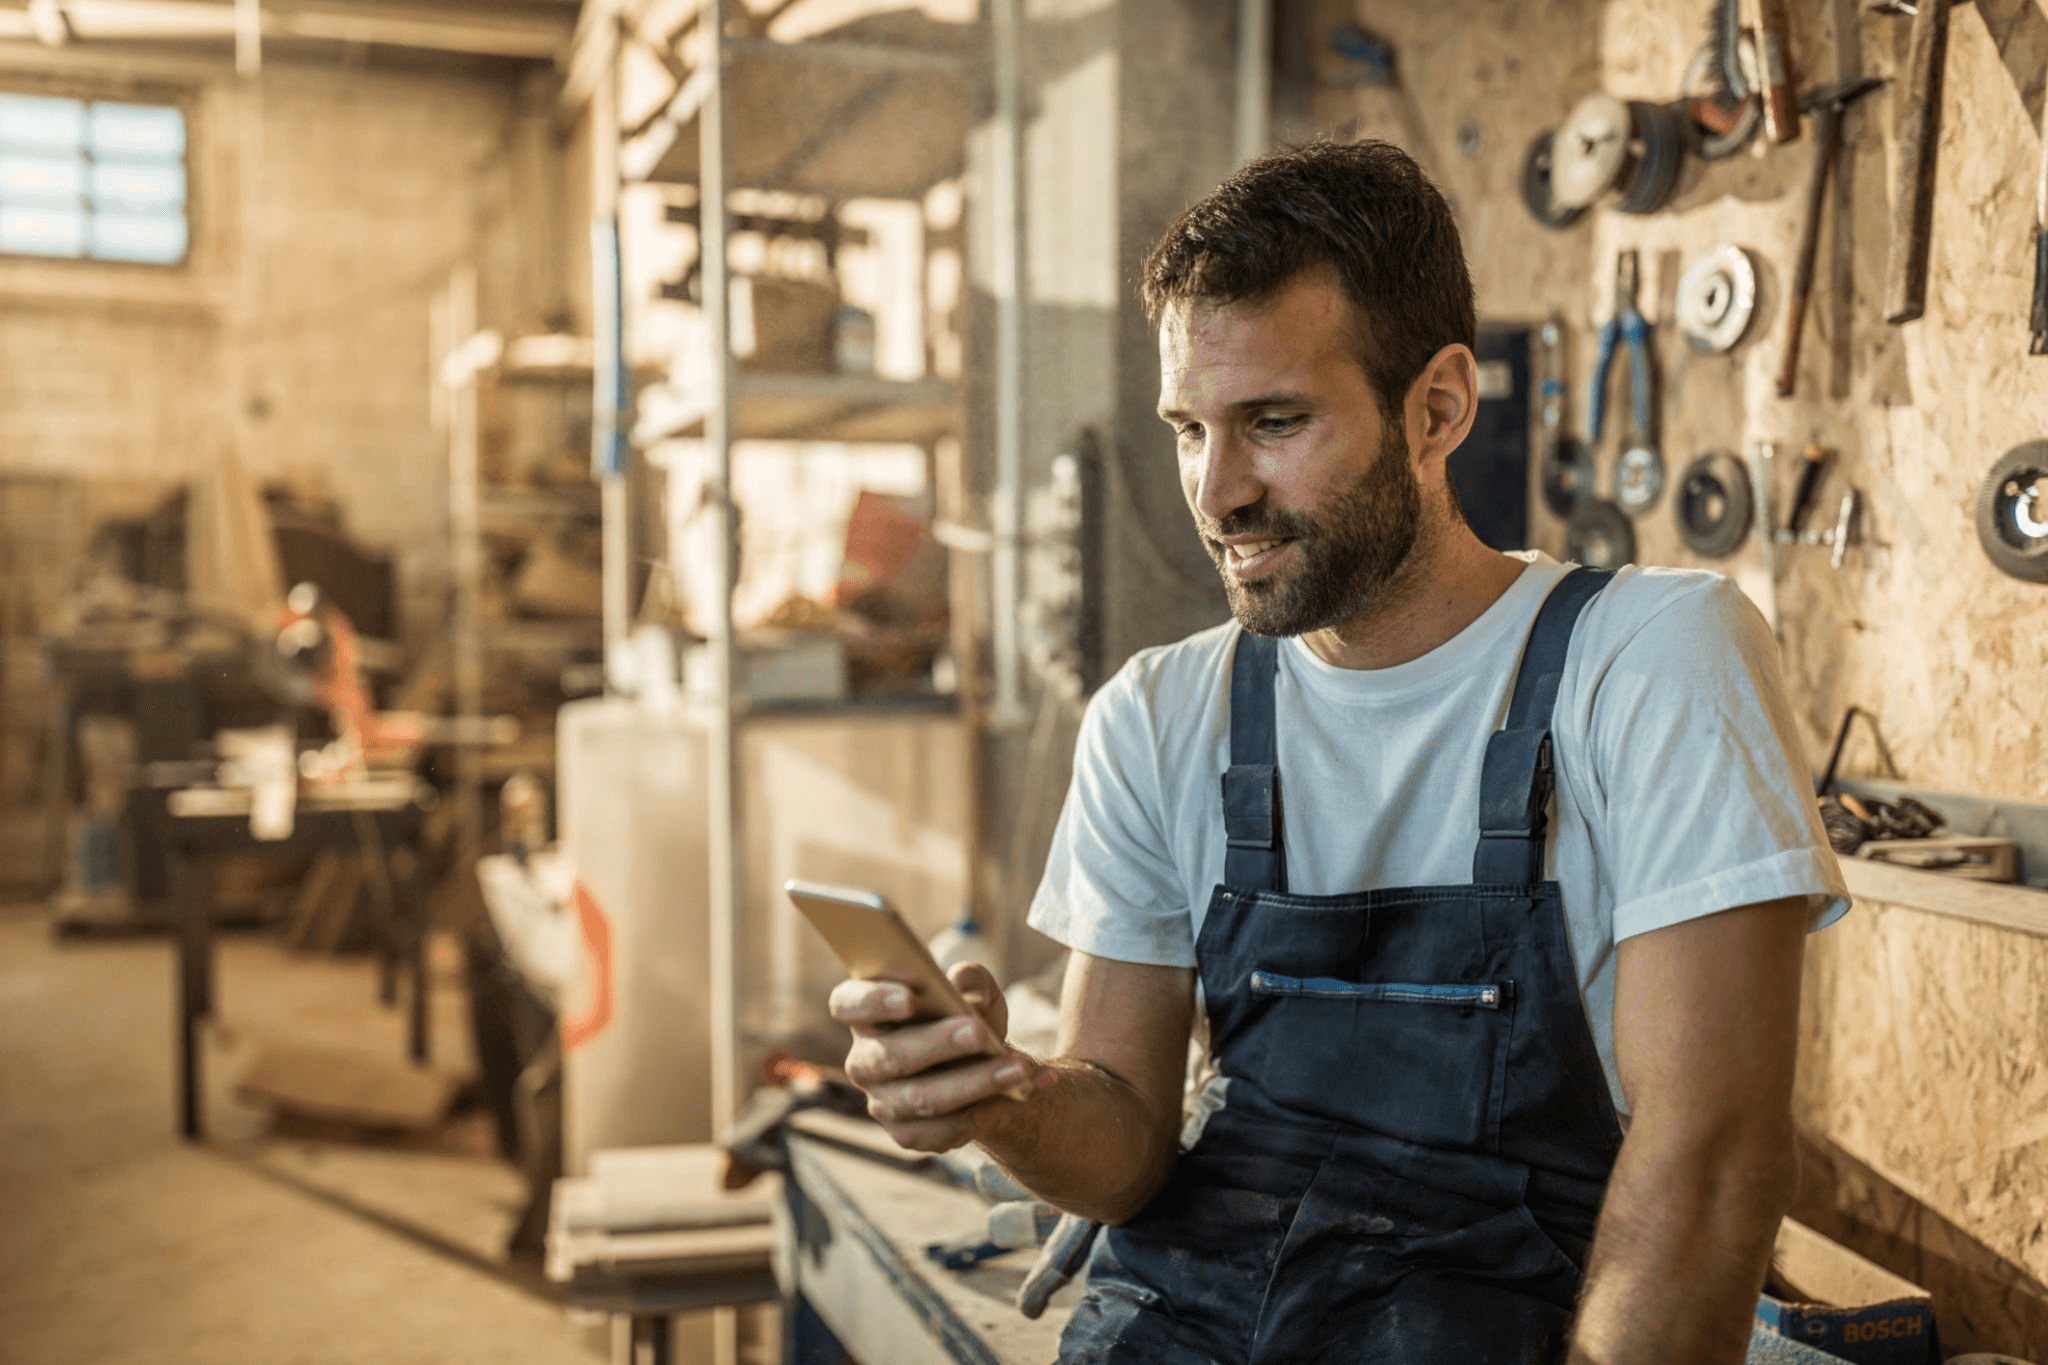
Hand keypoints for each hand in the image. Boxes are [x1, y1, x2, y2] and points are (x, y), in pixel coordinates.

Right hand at [830, 962, 1050, 1151]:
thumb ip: (970, 980)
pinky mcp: (909, 1135)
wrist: (985, 1064)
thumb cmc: (968, 1015)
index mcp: (867, 1014)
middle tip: (980, 1033)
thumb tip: (966, 995)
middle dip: (938, 1045)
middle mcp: (865, 1060)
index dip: (873, 1001)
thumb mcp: (976, 989)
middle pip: (890, 1056)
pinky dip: (994, 1108)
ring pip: (922, 1099)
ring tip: (1019, 1067)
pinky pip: (947, 1128)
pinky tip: (1028, 1088)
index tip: (911, 998)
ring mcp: (883, 1102)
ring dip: (975, 1083)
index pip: (847, 1004)